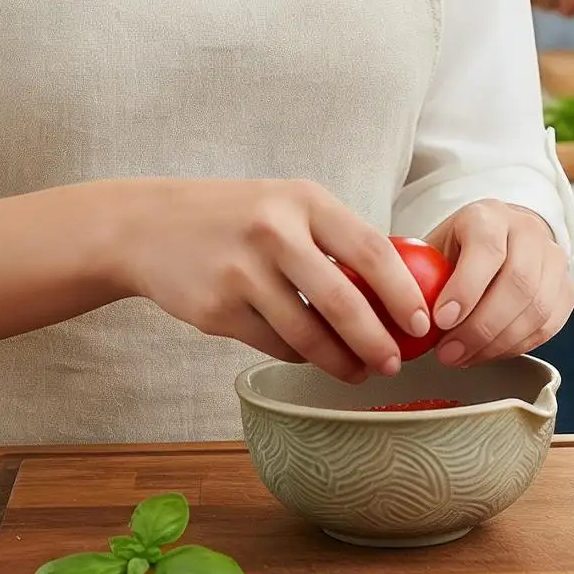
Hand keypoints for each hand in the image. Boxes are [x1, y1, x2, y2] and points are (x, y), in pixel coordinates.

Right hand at [116, 178, 432, 383]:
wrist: (152, 227)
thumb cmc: (238, 217)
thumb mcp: (289, 205)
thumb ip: (335, 237)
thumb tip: (397, 286)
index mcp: (305, 201)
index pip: (371, 248)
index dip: (402, 291)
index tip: (422, 322)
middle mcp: (276, 233)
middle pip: (342, 299)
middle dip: (376, 339)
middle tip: (395, 363)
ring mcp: (243, 273)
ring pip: (307, 333)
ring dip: (340, 361)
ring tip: (360, 372)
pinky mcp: (218, 310)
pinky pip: (274, 344)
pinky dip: (299, 356)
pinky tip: (313, 358)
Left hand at [425, 201, 573, 366]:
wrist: (501, 237)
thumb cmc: (459, 249)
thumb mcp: (434, 248)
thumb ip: (420, 276)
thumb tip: (398, 316)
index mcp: (490, 215)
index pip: (487, 249)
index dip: (465, 289)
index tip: (440, 321)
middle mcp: (527, 231)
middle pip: (518, 283)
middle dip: (480, 328)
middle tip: (448, 354)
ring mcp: (553, 258)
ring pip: (537, 308)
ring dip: (498, 343)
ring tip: (464, 357)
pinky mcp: (566, 287)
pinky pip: (549, 325)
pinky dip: (517, 346)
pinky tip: (489, 352)